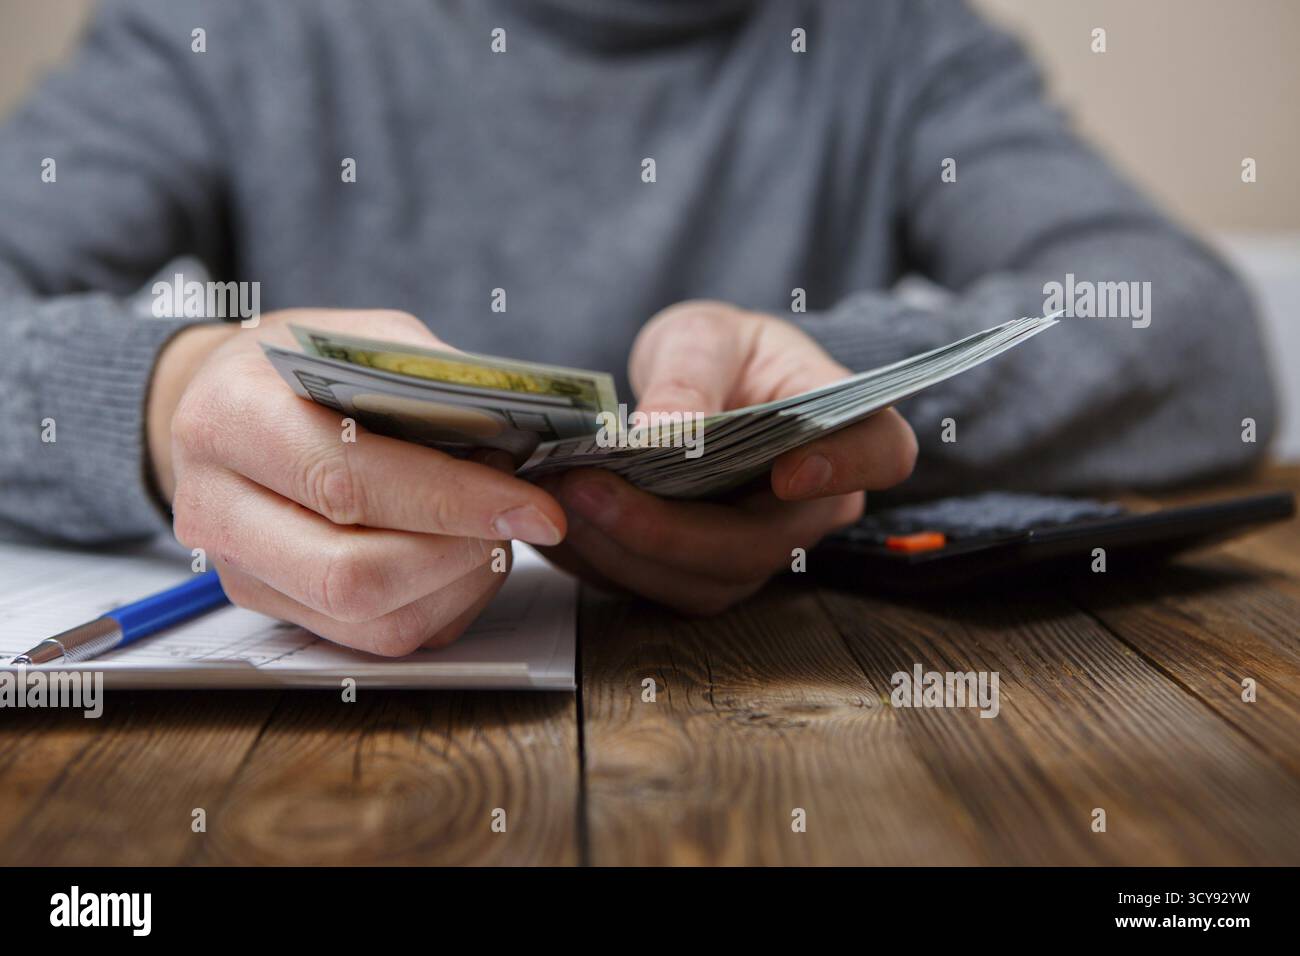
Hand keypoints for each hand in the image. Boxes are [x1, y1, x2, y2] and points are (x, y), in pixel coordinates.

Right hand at [149, 310, 567, 654]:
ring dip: (461, 584)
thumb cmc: (304, 368)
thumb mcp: (360, 339)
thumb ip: (428, 381)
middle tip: (522, 519)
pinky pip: (377, 638)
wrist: (223, 404)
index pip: (347, 481)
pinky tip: (466, 557)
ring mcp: (240, 571)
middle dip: (461, 552)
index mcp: (229, 420)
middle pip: (353, 574)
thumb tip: (514, 433)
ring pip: (371, 621)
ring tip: (497, 532)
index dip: (452, 501)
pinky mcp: (274, 611)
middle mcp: (215, 507)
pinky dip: (444, 603)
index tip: (534, 507)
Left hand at [537, 300, 916, 613]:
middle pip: (764, 544)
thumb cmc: (721, 352)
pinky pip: (660, 588)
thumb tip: (663, 431)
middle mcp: (812, 504)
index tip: (790, 470)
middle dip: (671, 528)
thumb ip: (689, 375)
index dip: (844, 469)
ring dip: (627, 552)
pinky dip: (604, 562)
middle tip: (591, 487)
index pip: (880, 454)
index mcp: (843, 427)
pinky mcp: (705, 572)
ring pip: (707, 581)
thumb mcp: (704, 337)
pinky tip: (558, 525)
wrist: (695, 386)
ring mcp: (760, 548)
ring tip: (561, 502)